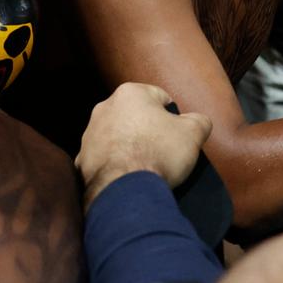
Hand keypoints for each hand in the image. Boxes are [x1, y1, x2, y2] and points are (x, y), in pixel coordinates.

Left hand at [76, 83, 210, 209]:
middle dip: (149, 130)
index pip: (160, 98)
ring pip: (118, 137)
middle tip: (164, 151)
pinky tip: (127, 177)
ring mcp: (90, 134)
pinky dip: (115, 166)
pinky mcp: (83, 159)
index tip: (177, 135)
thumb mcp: (192, 133)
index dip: (173, 117)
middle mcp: (105, 108)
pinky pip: (104, 160)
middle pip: (136, 116)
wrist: (124, 189)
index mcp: (130, 94)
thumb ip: (199, 120)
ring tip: (145, 166)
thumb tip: (199, 121)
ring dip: (130, 147)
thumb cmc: (158, 153)